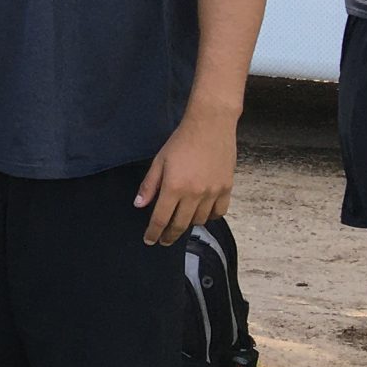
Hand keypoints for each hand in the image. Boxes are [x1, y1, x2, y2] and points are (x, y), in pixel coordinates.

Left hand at [135, 114, 235, 245]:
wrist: (211, 126)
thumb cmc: (181, 141)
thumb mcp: (159, 161)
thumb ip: (149, 185)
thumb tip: (139, 205)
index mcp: (174, 187)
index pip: (161, 219)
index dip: (154, 232)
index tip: (150, 240)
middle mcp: (194, 194)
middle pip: (180, 224)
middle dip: (169, 235)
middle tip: (164, 240)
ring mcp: (213, 192)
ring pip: (200, 220)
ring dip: (188, 225)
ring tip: (181, 223)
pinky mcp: (227, 188)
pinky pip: (219, 212)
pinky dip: (210, 217)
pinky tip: (202, 215)